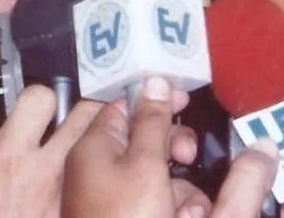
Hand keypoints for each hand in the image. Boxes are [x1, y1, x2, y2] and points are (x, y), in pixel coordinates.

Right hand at [0, 85, 100, 217]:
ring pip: (88, 146)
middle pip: (84, 116)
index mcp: (11, 155)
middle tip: (79, 98)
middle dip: (86, 102)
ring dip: (86, 134)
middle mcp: (45, 167)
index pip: (41, 99)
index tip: (30, 99)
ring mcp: (63, 189)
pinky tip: (69, 171)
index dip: (38, 92)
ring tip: (77, 129)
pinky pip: (83, 176)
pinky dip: (83, 168)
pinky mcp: (69, 207)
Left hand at [64, 76, 278, 217]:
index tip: (184, 102)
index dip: (155, 100)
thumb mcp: (145, 164)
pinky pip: (157, 203)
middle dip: (174, 150)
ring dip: (181, 190)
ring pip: (158, 177)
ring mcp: (113, 197)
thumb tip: (155, 80)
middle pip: (144, 141)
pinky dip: (175, 209)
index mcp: (95, 146)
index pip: (124, 105)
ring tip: (188, 210)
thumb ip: (153, 121)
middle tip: (187, 158)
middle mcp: (99, 168)